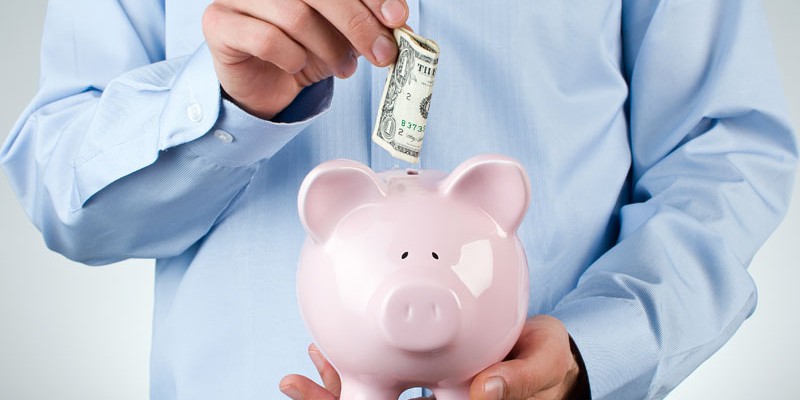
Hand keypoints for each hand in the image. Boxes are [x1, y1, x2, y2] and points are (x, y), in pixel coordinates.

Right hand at [202, 0, 408, 118]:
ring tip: (343, 68)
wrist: (266, 84)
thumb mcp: (345, 32)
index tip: (398, 17)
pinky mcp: (219, 23)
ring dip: (328, 49)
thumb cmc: (307, 48)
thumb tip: (399, 18)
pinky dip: (293, 59)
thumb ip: (369, 20)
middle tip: (383, 54)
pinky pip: (267, 39)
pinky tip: (298, 66)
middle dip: (358, 24)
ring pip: (295, 16)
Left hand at [279, 316, 584, 399]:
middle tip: (292, 386)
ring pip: (376, 396)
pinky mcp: (423, 375)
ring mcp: (427, 393)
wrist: (548, 352)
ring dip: (334, 388)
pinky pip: (384, 375)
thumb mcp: (542, 366)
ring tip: (293, 377)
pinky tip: (324, 352)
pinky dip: (355, 366)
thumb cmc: (550, 363)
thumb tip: (484, 394)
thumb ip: (519, 380)